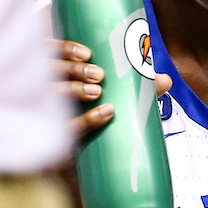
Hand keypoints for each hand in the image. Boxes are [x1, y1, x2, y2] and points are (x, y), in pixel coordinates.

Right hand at [53, 40, 171, 136]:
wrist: (88, 157)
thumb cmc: (97, 114)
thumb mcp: (115, 96)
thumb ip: (137, 87)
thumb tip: (166, 80)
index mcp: (53, 70)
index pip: (48, 51)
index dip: (65, 50)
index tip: (88, 54)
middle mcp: (42, 87)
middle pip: (48, 71)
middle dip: (74, 70)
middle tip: (99, 75)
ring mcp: (44, 111)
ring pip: (50, 95)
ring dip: (74, 90)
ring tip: (98, 92)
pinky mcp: (53, 135)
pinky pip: (65, 126)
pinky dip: (86, 120)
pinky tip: (105, 114)